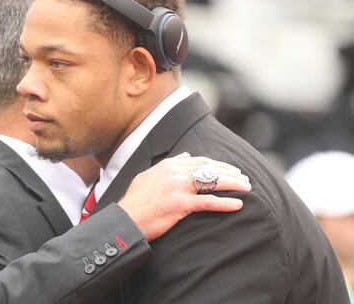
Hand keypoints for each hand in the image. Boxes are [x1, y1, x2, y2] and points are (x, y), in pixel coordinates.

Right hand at [117, 153, 250, 241]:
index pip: (200, 160)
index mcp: (168, 165)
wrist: (127, 218)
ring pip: (213, 181)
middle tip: (245, 179)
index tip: (231, 169)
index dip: (218, 164)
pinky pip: (208, 202)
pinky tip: (238, 205)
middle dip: (231, 173)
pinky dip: (225, 203)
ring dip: (233, 184)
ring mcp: (178, 187)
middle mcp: (175, 172)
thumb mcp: (148, 176)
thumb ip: (167, 165)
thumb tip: (185, 155)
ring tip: (247, 188)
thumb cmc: (136, 201)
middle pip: (210, 169)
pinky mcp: (181, 204)